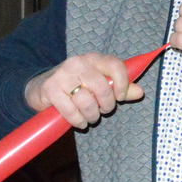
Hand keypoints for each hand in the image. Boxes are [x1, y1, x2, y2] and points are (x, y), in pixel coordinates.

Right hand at [23, 52, 143, 128]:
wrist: (41, 88)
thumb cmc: (77, 86)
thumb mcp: (100, 85)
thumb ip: (121, 88)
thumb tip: (140, 92)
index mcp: (94, 59)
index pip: (116, 65)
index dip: (123, 84)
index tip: (120, 98)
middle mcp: (78, 63)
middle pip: (102, 87)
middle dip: (106, 105)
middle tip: (103, 111)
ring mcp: (63, 75)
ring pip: (86, 101)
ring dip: (92, 115)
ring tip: (91, 118)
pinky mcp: (50, 89)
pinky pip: (70, 110)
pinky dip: (78, 120)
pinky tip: (80, 122)